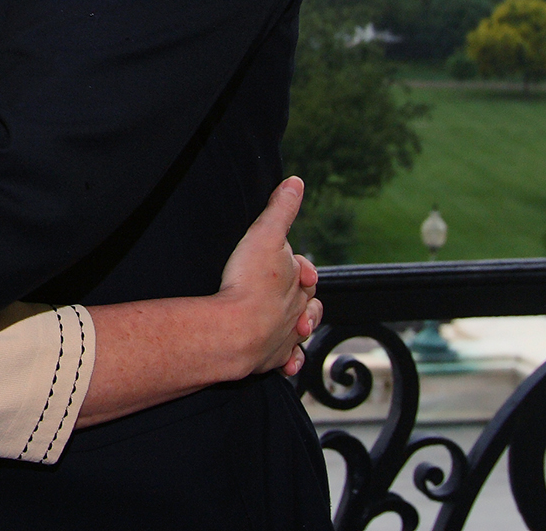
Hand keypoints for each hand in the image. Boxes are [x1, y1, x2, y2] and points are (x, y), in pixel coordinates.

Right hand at [214, 176, 321, 378]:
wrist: (238, 330)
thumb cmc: (250, 283)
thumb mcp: (264, 235)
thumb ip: (281, 209)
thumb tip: (296, 182)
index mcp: (299, 283)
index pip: (306, 272)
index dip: (299, 266)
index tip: (293, 265)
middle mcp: (299, 311)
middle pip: (307, 302)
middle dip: (302, 296)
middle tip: (288, 291)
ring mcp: (287, 337)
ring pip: (302, 331)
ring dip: (301, 326)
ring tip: (297, 324)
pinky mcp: (273, 360)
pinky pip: (288, 362)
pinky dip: (291, 361)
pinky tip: (290, 362)